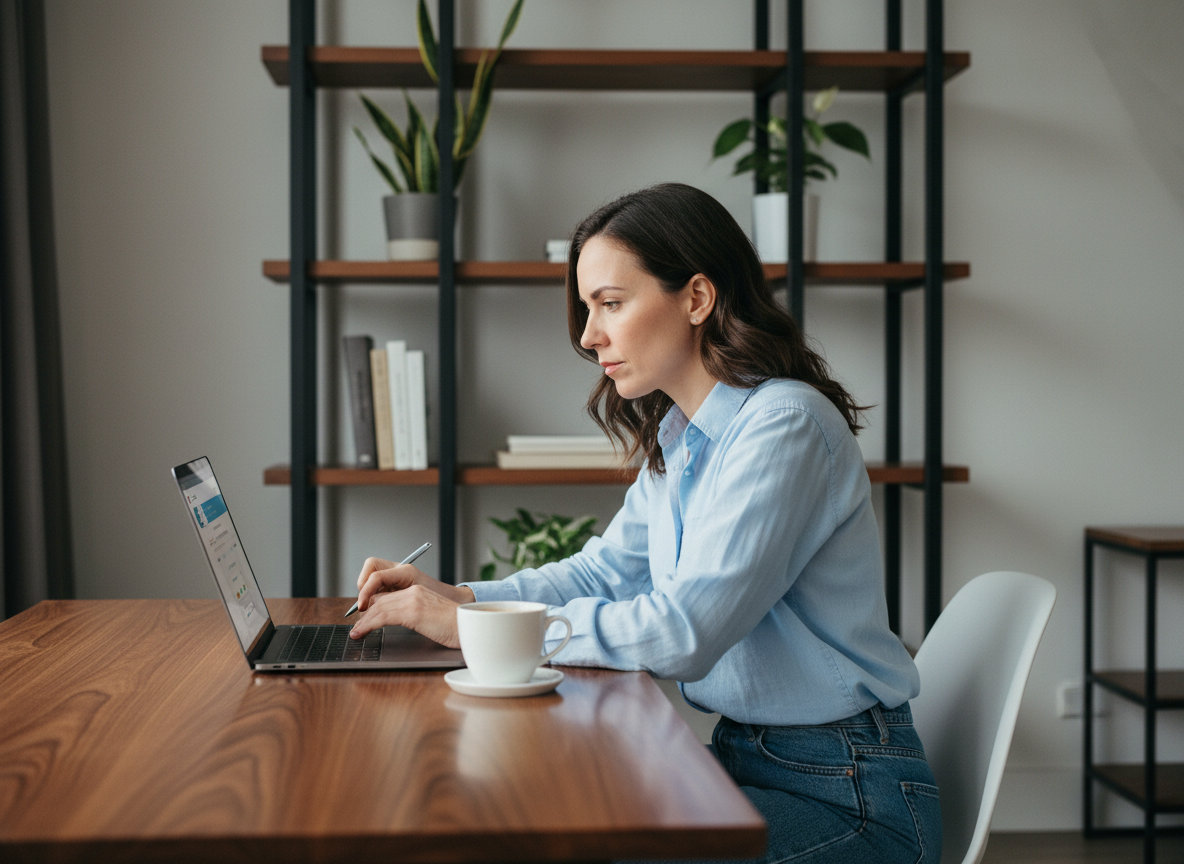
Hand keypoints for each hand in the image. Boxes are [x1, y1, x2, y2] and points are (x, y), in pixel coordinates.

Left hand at [349, 557, 474, 645]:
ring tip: (356, 634)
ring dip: (363, 622)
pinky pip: (382, 616)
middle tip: (357, 629)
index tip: (365, 621)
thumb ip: (417, 616)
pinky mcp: (413, 611)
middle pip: (380, 600)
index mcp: (419, 592)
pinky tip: (361, 633)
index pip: (388, 596)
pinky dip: (367, 625)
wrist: (472, 627)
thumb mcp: (432, 619)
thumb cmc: (457, 627)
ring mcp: (413, 600)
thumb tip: (403, 624)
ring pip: (378, 607)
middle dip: (365, 615)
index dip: (373, 608)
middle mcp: (414, 592)